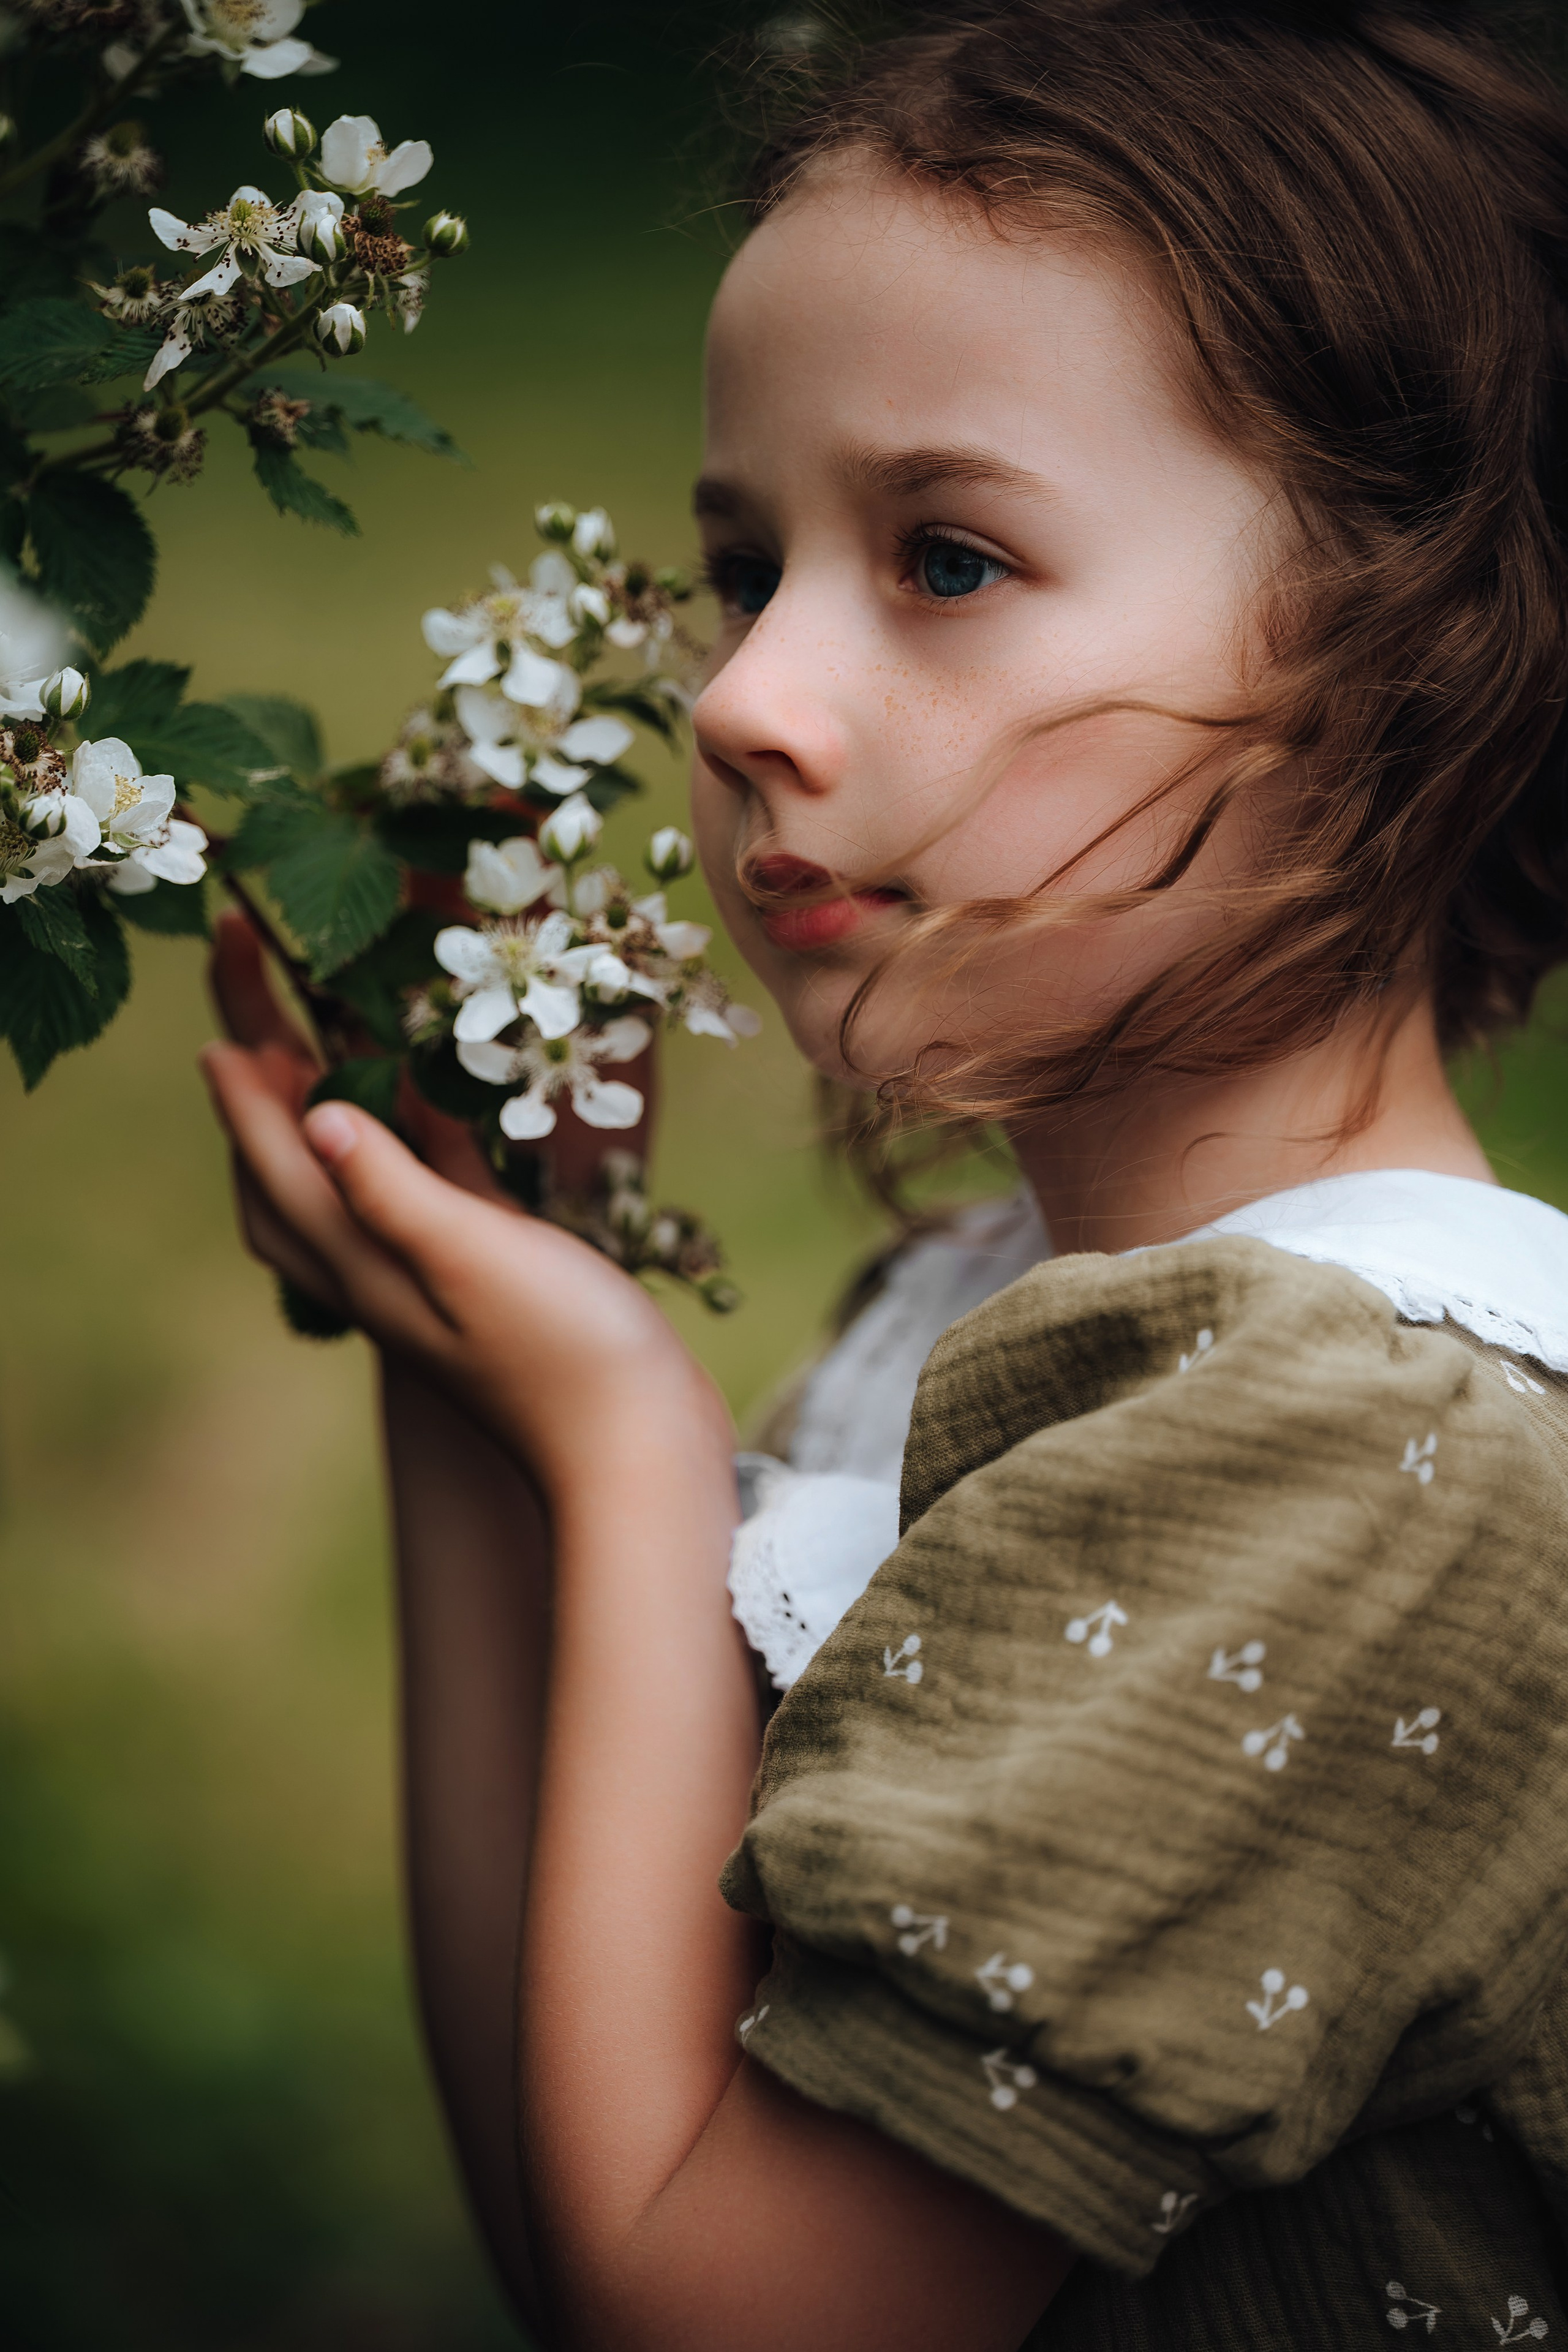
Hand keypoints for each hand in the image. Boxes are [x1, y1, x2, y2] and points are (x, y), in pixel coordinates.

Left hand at [203, 911, 730, 1496]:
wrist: (636, 1447)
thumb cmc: (561, 1354)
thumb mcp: (469, 1258)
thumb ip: (390, 1186)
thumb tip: (311, 1116)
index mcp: (359, 1261)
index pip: (275, 1158)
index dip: (240, 1080)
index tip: (218, 997)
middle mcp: (377, 1262)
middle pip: (292, 1153)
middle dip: (263, 1068)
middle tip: (255, 973)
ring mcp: (430, 1265)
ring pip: (349, 1165)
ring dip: (324, 1092)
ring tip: (313, 1020)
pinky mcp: (487, 1264)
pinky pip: (426, 1179)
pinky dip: (412, 1126)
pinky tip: (432, 1079)